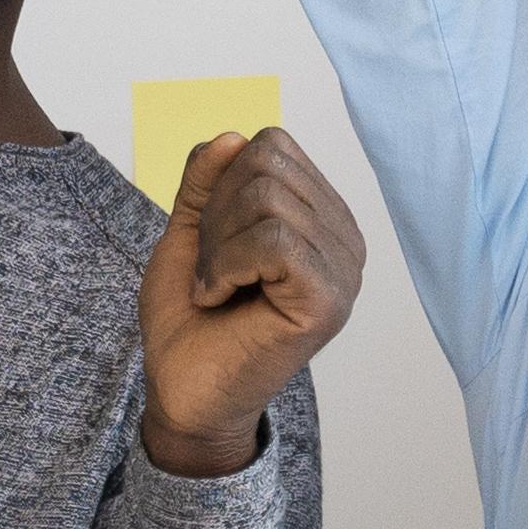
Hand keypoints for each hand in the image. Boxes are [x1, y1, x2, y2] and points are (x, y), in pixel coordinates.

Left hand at [135, 123, 362, 475]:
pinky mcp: (328, 301)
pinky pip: (275, 240)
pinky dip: (227, 265)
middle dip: (216, 214)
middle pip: (268, 165)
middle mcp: (344, 240)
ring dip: (217, 246)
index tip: (212, 241)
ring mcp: (343, 271)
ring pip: (268, 200)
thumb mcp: (191, 231)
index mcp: (321, 217)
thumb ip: (208, 181)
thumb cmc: (191, 319)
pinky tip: (221, 298)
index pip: (272, 146)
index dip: (223, 183)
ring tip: (216, 288)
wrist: (183, 393)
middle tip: (211, 271)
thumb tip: (233, 135)